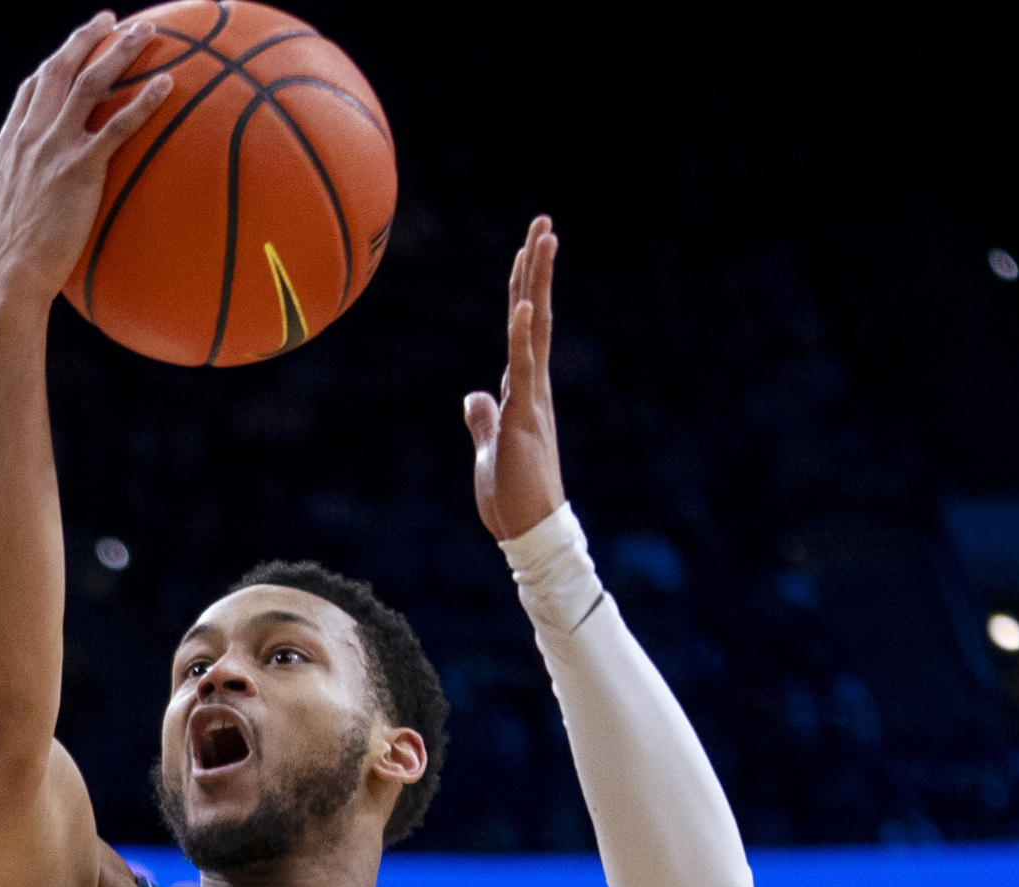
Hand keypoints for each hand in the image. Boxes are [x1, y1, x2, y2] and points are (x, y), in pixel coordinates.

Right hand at [0, 14, 176, 310]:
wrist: (8, 275)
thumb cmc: (10, 259)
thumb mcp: (7, 212)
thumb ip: (24, 191)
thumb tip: (41, 200)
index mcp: (11, 144)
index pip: (32, 89)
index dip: (55, 62)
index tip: (73, 47)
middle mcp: (30, 136)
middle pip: (60, 70)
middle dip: (86, 38)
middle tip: (111, 20)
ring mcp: (53, 149)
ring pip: (89, 84)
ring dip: (120, 52)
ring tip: (146, 32)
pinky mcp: (78, 170)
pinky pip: (117, 127)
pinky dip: (143, 101)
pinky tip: (166, 85)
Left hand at [464, 217, 567, 543]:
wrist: (528, 531)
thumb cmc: (511, 495)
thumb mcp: (490, 447)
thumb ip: (484, 419)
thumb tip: (475, 396)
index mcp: (524, 390)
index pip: (524, 328)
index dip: (524, 287)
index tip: (528, 250)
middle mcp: (533, 385)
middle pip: (536, 314)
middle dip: (537, 268)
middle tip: (544, 223)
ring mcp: (531, 398)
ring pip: (537, 328)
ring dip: (537, 282)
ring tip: (543, 239)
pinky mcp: (525, 417)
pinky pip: (525, 368)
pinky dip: (524, 335)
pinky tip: (525, 303)